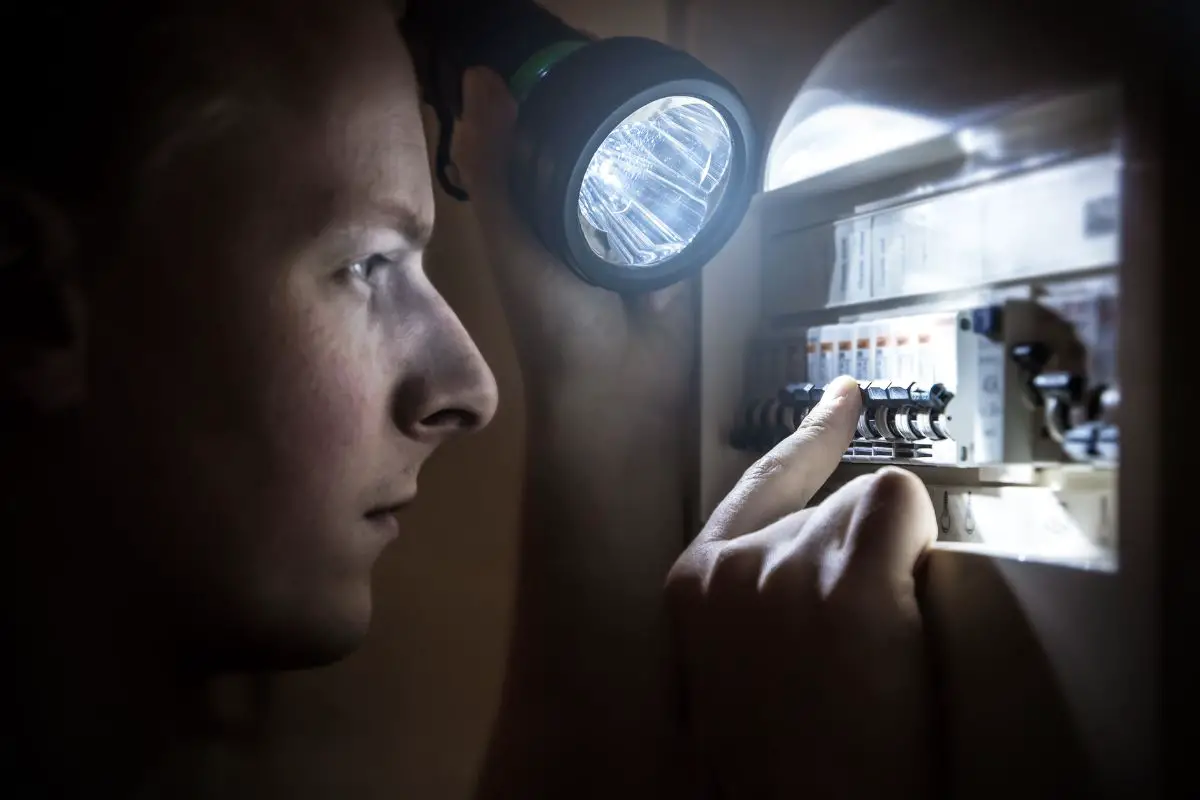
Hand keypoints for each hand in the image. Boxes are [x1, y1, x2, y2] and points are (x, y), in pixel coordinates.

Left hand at [451, 67, 691, 404]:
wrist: (620, 386)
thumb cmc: (552, 321)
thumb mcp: (512, 241)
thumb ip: (494, 170)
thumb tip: (480, 76)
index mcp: (532, 207)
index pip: (541, 130)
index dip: (552, 88)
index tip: (573, 48)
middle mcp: (578, 211)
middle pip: (595, 141)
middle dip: (607, 106)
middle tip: (626, 65)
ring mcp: (629, 227)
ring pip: (638, 165)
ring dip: (650, 137)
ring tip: (662, 93)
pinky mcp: (673, 243)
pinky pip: (679, 197)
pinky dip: (685, 174)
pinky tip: (697, 140)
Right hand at [666, 376, 937, 798]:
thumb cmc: (776, 764)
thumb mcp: (731, 668)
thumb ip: (753, 600)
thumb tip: (815, 566)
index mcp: (694, 585)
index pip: (758, 484)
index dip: (809, 439)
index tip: (843, 398)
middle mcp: (733, 564)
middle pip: (829, 506)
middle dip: (859, 561)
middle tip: (862, 648)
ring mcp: (787, 567)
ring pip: (870, 512)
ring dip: (889, 571)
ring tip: (875, 661)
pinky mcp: (848, 580)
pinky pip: (901, 507)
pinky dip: (914, 545)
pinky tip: (901, 607)